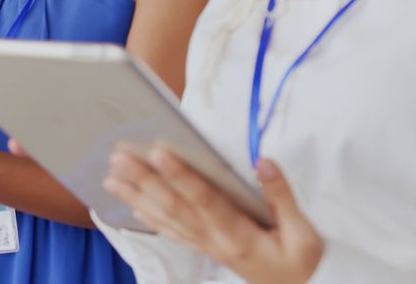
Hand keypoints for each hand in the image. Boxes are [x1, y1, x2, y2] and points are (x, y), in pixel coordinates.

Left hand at [103, 144, 323, 283]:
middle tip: (119, 157)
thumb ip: (281, 197)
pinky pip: (171, 232)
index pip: (204, 200)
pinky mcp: (206, 249)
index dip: (181, 176)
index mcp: (238, 235)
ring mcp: (207, 246)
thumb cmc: (303, 264)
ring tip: (111, 178)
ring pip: (166, 219)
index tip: (159, 151)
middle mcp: (215, 241)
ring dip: (136, 197)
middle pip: (173, 207)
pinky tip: (131, 206)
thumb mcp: (304, 234)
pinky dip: (149, 217)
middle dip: (144, 180)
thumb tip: (263, 162)